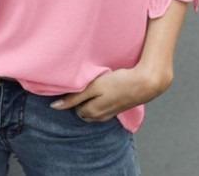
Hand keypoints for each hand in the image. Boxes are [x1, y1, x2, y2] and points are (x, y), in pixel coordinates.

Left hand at [49, 64, 173, 121]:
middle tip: (83, 84)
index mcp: (92, 112)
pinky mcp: (118, 108)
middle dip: (80, 100)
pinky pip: (103, 109)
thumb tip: (54, 107)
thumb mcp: (93, 87)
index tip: (73, 84)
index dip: (72, 96)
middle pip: (83, 111)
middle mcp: (100, 117)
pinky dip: (100, 101)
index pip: (73, 108)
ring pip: (93, 111)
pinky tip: (104, 91)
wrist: (144, 83)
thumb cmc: (118, 82)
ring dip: (90, 101)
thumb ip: (74, 97)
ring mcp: (110, 114)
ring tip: (93, 87)